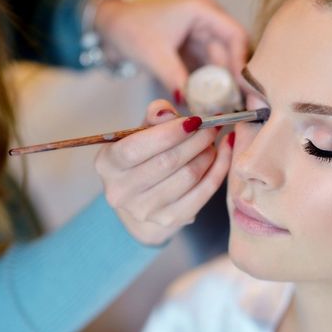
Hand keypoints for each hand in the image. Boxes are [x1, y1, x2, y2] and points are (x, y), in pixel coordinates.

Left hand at [94, 0, 247, 98]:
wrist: (111, 29)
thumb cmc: (130, 29)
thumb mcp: (153, 54)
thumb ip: (174, 77)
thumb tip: (191, 103)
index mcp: (203, 12)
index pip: (235, 36)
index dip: (242, 62)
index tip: (242, 88)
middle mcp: (209, 23)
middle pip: (233, 53)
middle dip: (234, 80)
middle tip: (237, 105)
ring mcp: (203, 39)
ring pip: (223, 66)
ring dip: (223, 87)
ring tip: (226, 110)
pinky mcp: (196, 53)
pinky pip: (210, 72)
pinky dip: (211, 88)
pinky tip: (213, 105)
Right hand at [95, 100, 233, 245]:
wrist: (143, 197)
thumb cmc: (143, 157)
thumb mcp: (140, 133)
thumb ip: (154, 117)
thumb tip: (165, 112)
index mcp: (107, 164)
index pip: (136, 148)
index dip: (170, 132)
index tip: (195, 120)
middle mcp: (121, 191)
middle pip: (167, 162)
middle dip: (196, 140)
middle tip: (212, 127)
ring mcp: (145, 210)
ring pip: (188, 176)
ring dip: (208, 154)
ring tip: (213, 141)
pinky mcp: (170, 219)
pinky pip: (204, 192)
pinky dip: (218, 170)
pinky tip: (224, 154)